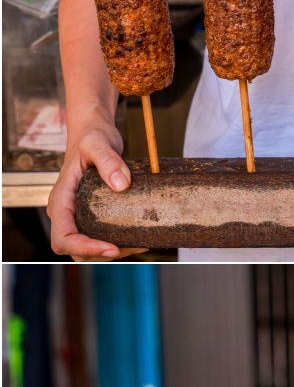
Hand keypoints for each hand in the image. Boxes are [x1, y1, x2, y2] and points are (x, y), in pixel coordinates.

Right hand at [47, 119, 144, 259]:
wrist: (94, 132)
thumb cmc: (92, 136)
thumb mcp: (98, 143)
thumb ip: (108, 160)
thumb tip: (122, 184)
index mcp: (61, 199)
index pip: (62, 237)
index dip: (85, 248)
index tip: (112, 248)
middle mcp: (66, 211)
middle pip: (74, 249)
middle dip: (101, 254)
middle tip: (133, 247)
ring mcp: (78, 214)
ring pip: (87, 248)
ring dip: (112, 252)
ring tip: (140, 244)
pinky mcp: (92, 214)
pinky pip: (99, 237)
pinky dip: (118, 243)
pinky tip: (140, 238)